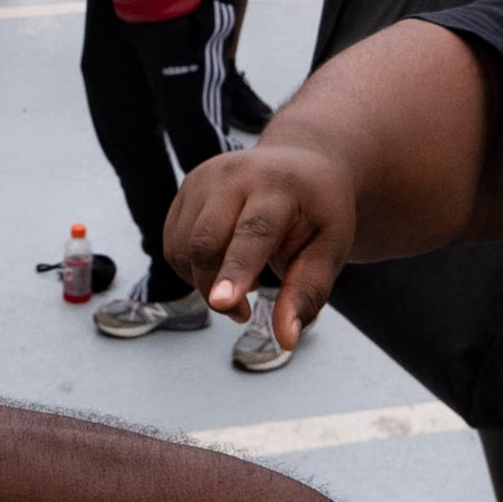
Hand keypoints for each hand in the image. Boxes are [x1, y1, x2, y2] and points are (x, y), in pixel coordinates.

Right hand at [165, 142, 361, 344]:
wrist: (302, 162)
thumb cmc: (319, 211)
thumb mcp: (329, 250)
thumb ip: (307, 293)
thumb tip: (285, 339)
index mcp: (279, 186)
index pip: (253, 232)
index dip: (236, 270)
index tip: (223, 304)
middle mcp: (235, 174)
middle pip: (205, 242)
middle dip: (215, 288)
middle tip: (242, 312)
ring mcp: (205, 178)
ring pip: (182, 248)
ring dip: (204, 281)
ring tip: (240, 279)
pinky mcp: (186, 188)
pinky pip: (173, 244)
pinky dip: (191, 268)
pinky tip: (222, 263)